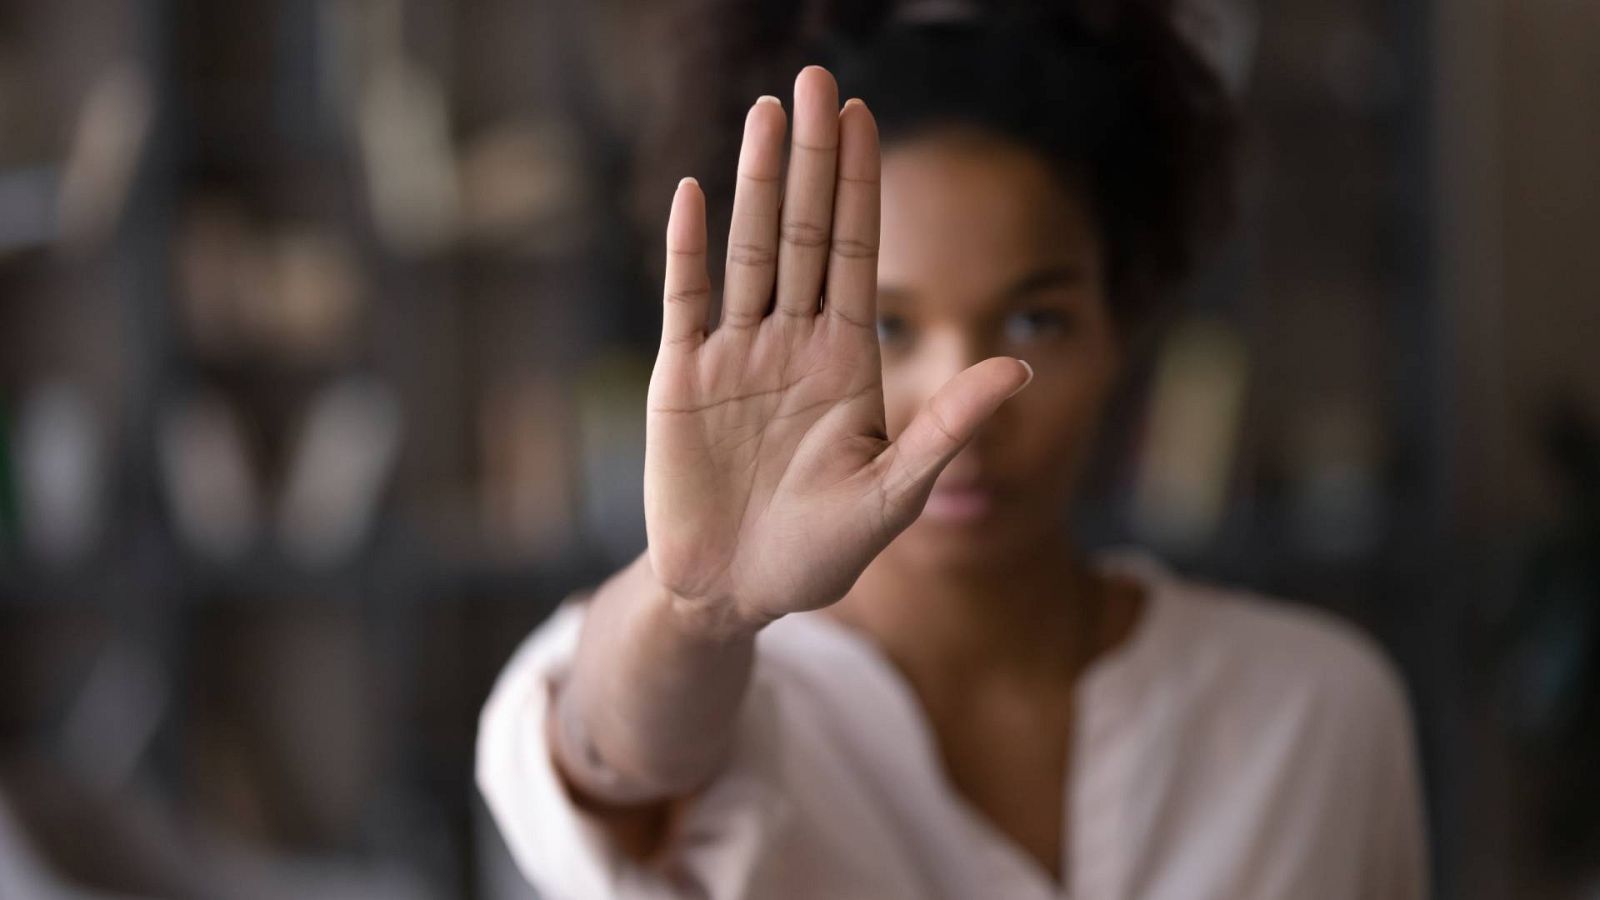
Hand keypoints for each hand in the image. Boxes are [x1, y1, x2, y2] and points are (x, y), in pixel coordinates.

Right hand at [644, 66, 1031, 636]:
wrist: (734, 595)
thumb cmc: (820, 554)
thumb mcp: (895, 495)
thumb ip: (948, 427)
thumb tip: (1020, 367)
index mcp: (846, 361)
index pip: (858, 253)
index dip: (862, 185)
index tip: (864, 116)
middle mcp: (791, 343)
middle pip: (805, 232)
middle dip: (814, 158)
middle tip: (815, 79)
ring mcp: (734, 356)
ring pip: (749, 251)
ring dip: (757, 183)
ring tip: (766, 113)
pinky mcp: (680, 381)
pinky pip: (685, 302)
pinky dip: (688, 250)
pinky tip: (694, 192)